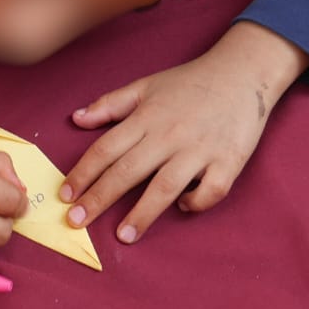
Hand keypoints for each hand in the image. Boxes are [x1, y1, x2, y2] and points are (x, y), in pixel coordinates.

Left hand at [59, 23, 308, 243]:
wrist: (243, 73)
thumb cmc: (191, 82)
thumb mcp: (146, 85)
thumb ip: (110, 104)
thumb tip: (76, 119)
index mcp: (147, 116)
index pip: (106, 149)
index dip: (83, 173)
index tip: (65, 195)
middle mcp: (169, 134)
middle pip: (128, 170)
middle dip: (99, 198)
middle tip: (76, 221)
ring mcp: (200, 149)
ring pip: (165, 186)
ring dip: (142, 213)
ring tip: (123, 236)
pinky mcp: (228, 160)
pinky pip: (210, 191)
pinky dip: (196, 202)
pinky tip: (182, 206)